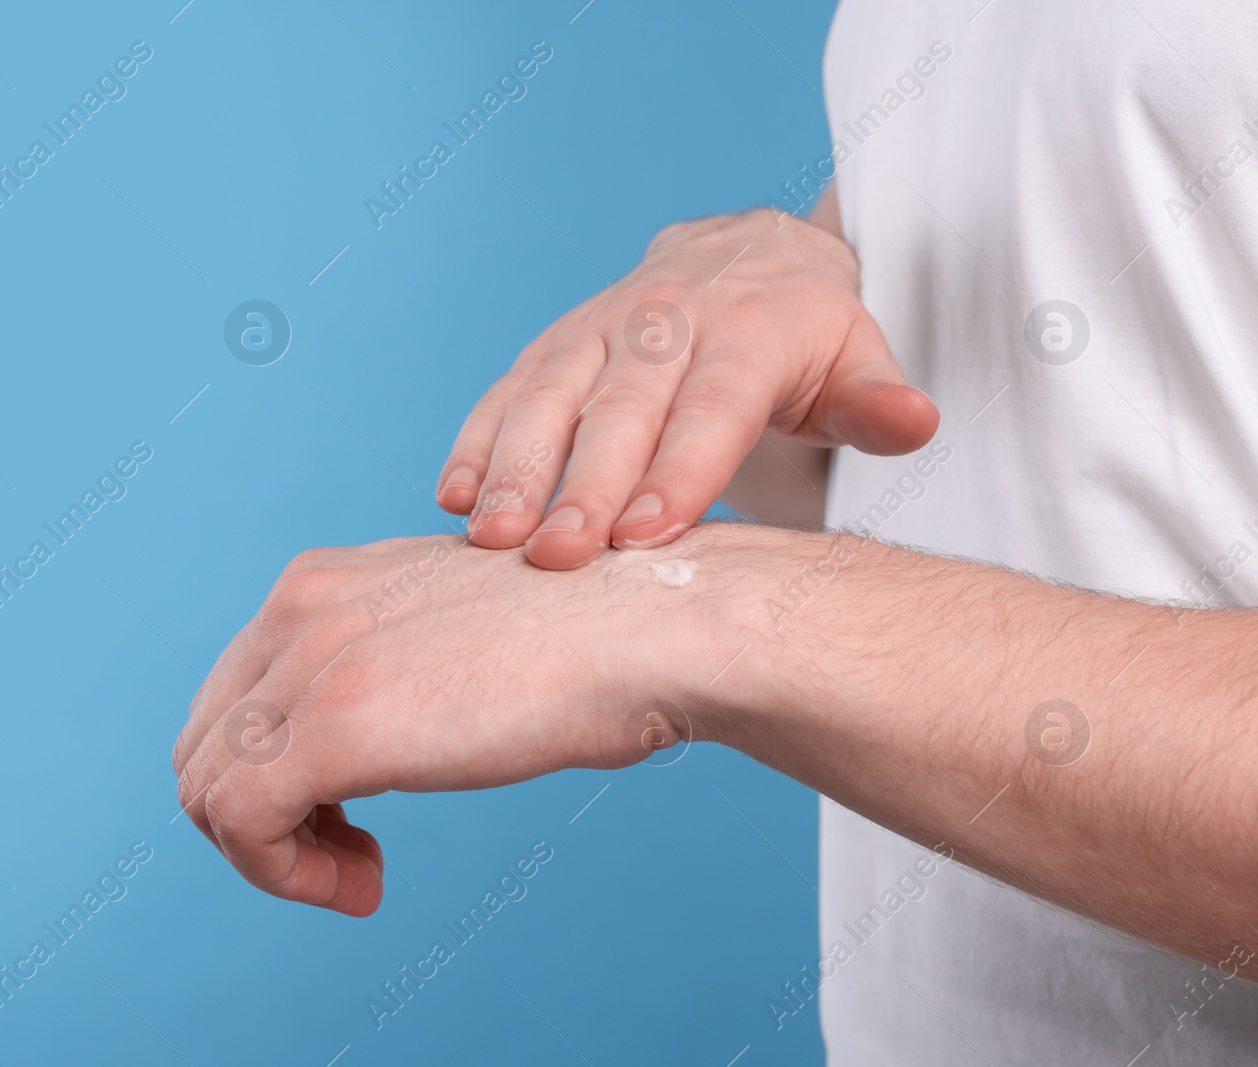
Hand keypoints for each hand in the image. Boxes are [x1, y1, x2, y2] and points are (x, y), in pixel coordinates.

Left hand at [170, 533, 720, 915]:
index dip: (273, 777)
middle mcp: (299, 608)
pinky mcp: (334, 727)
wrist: (650, 628)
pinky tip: (365, 887)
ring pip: (208, 790)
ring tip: (361, 879)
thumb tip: (365, 733)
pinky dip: (284, 876)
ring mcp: (312, 663)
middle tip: (350, 860)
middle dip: (262, 821)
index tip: (348, 821)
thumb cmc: (585, 641)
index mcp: (321, 582)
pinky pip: (241, 824)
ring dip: (277, 859)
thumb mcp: (452, 634)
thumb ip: (390, 663)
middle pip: (205, 745)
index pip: (233, 699)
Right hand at [436, 208, 937, 568]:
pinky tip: (454, 498)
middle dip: (582, 485)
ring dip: (515, 467)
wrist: (742, 256)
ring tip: (488, 535)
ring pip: (549, 395)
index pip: (711, 407)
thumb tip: (916, 422)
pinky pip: (509, 390)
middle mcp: (665, 323)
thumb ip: (877, 400)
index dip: (679, 471)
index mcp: (747, 331)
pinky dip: (478, 441)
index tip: (646, 536)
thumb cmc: (803, 336)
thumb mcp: (856, 357)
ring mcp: (600, 330)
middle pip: (620, 409)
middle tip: (555, 558)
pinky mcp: (555, 345)